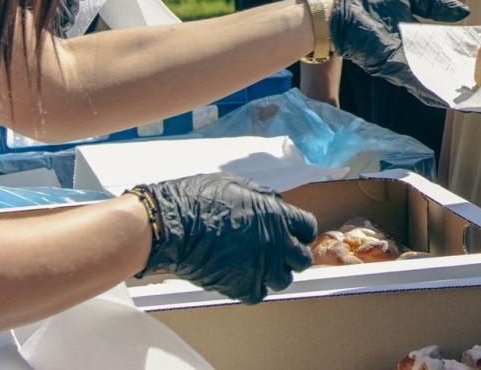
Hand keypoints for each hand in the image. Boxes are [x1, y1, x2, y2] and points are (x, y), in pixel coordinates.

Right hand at [135, 174, 315, 302]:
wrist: (172, 225)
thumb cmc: (199, 199)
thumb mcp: (237, 185)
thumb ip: (262, 196)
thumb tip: (273, 202)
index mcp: (277, 215)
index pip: (308, 227)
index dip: (300, 230)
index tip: (292, 233)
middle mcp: (275, 243)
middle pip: (302, 259)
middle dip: (294, 256)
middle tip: (279, 253)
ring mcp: (259, 267)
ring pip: (283, 280)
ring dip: (274, 273)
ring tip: (259, 266)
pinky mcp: (240, 286)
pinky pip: (258, 294)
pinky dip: (253, 288)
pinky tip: (242, 278)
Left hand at [330, 0, 468, 107]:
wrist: (341, 8)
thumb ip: (435, 4)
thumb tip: (464, 12)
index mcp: (415, 37)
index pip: (445, 49)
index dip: (463, 55)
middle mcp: (411, 55)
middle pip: (441, 70)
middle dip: (462, 80)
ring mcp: (402, 65)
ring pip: (432, 82)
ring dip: (452, 92)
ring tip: (477, 101)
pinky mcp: (393, 69)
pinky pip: (417, 84)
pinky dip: (434, 94)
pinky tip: (453, 102)